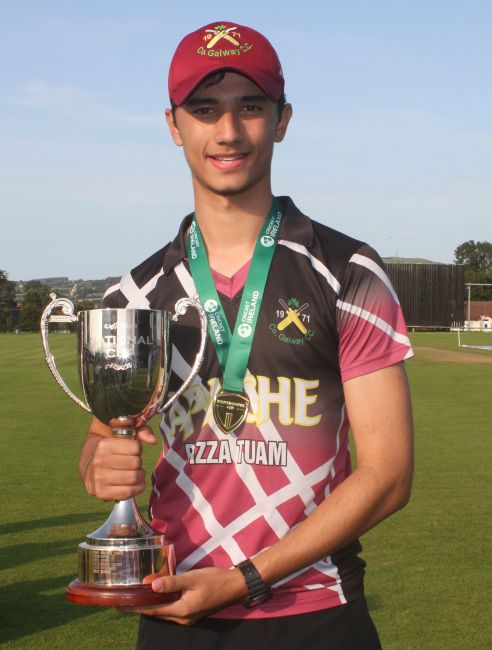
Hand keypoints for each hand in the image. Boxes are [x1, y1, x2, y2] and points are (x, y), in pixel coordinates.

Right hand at [83, 426, 156, 500]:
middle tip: (133, 464)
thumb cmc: (111, 452)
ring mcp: (99, 478)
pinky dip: (137, 488)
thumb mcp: (122, 437)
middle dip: (139, 463)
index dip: (138, 450)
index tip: (132, 451)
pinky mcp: (102, 493)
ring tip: (135, 473)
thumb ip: (141, 432)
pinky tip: (134, 484)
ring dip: (140, 476)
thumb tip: (153, 440)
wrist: (90, 469)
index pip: (136, 447)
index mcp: (104, 445)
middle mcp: (100, 461)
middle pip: (136, 463)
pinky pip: (129, 492)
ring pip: (134, 477)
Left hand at [120, 567, 246, 624]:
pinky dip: (163, 603)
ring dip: (152, 604)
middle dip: (141, 606)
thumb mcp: (192, 578)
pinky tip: (158, 594)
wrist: (234, 586)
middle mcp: (182, 618)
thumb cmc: (214, 580)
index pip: (152, 610)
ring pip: (164, 611)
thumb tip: (151, 585)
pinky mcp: (192, 612)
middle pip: (157, 612)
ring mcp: (188, 617)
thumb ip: (172, 582)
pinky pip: (172, 609)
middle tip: (126, 597)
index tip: (120, 605)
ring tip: (138, 595)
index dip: (135, 607)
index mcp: (181, 611)